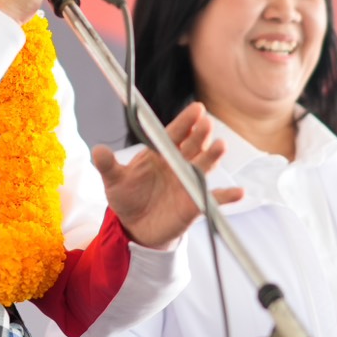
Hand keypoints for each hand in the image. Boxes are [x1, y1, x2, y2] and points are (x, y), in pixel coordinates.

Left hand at [94, 102, 240, 249]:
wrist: (136, 228)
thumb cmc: (127, 198)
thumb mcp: (114, 181)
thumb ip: (108, 165)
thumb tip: (97, 150)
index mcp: (160, 154)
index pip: (174, 133)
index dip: (186, 121)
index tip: (196, 109)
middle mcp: (177, 165)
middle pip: (191, 146)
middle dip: (199, 134)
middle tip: (206, 123)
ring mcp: (187, 183)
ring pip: (202, 167)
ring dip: (212, 157)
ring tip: (220, 147)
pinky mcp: (193, 204)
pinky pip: (212, 199)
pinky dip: (227, 197)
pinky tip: (239, 193)